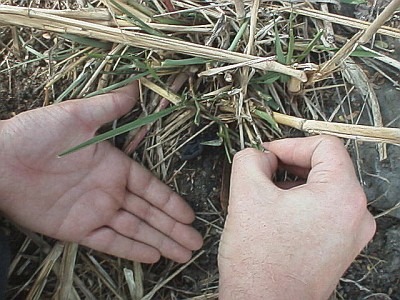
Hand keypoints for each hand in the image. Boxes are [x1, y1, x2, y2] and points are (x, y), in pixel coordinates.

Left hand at [0, 83, 201, 262]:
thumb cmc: (36, 134)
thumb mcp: (77, 115)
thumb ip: (109, 107)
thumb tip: (135, 87)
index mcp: (114, 166)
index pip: (150, 188)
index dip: (170, 202)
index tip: (189, 214)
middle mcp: (109, 191)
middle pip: (149, 213)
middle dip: (173, 228)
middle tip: (196, 242)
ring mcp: (94, 211)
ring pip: (135, 230)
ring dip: (160, 241)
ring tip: (183, 253)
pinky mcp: (76, 229)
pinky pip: (109, 242)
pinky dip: (131, 250)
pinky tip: (152, 257)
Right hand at [218, 136, 375, 298]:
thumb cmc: (259, 260)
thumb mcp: (246, 193)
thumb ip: (250, 159)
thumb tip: (258, 155)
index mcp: (343, 195)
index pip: (324, 146)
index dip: (290, 144)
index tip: (267, 154)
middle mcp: (356, 214)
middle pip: (325, 167)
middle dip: (289, 164)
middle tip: (261, 171)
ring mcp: (351, 234)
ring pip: (322, 189)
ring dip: (291, 184)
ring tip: (263, 195)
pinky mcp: (340, 248)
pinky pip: (323, 210)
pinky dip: (299, 203)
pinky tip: (274, 214)